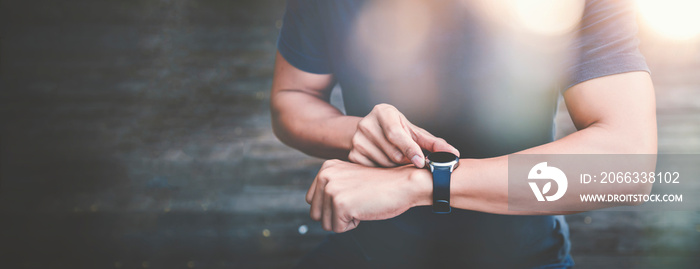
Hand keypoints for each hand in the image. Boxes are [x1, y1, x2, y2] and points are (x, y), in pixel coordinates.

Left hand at [306, 159, 430, 232]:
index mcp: (326, 168)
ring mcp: (331, 189)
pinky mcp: (340, 204)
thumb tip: (315, 210)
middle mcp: (325, 176)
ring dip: (345, 220)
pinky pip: (337, 229)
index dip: (332, 206)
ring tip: (361, 203)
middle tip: (357, 201)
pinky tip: (365, 209)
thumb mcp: (349, 179)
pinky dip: (353, 225)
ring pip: (326, 223)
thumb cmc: (381, 185)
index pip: (312, 201)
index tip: (352, 195)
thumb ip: (331, 187)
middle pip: (315, 214)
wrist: (403, 184)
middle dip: (336, 215)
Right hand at [349, 103, 458, 167]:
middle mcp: (366, 124)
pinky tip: (384, 161)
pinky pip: (374, 170)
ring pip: (384, 164)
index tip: (421, 161)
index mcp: (383, 113)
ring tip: (396, 157)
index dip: (410, 149)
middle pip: (393, 153)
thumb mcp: (413, 131)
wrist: (370, 129)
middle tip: (411, 158)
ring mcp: (357, 140)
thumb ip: (432, 143)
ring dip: (395, 167)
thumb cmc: (395, 129)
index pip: (396, 133)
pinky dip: (383, 170)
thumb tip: (453, 154)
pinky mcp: (353, 155)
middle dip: (406, 160)